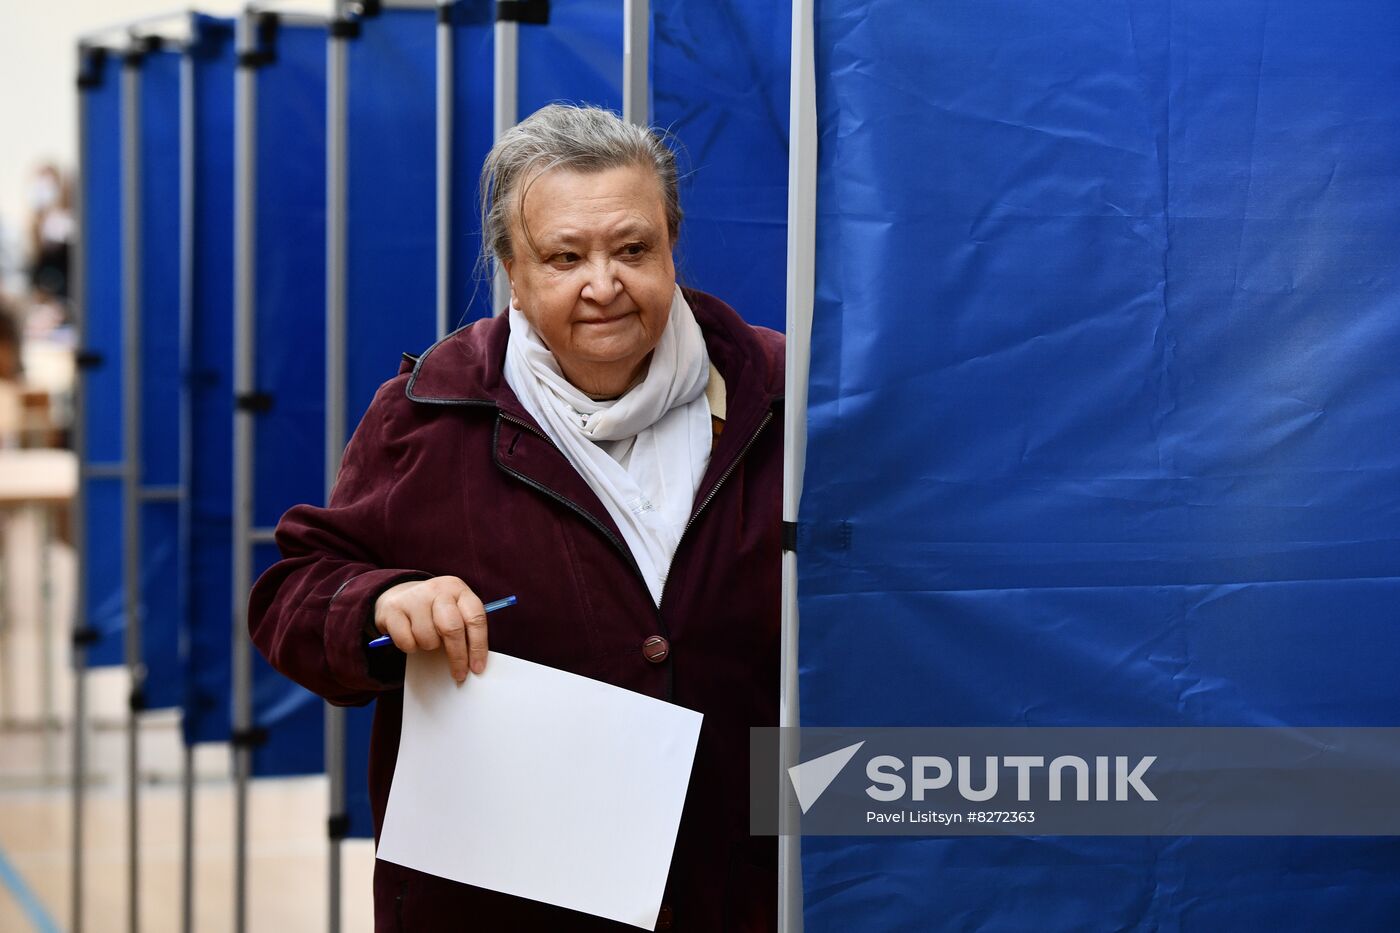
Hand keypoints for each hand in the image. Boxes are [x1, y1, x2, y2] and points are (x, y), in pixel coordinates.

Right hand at [373, 576, 487, 682]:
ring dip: (429, 646)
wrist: (400, 594)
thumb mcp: (454, 611)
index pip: (475, 618)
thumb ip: (465, 630)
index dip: (478, 646)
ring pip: (428, 637)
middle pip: (452, 629)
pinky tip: (410, 635)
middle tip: (459, 673)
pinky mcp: (393, 608)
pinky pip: (406, 641)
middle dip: (457, 656)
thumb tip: (474, 663)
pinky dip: (410, 647)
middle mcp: (438, 590)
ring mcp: (414, 597)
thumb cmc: (433, 610)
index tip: (477, 668)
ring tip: (427, 638)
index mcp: (458, 589)